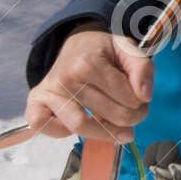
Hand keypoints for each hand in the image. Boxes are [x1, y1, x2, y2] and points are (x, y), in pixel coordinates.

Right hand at [22, 24, 153, 143]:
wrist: (75, 46)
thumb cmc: (102, 52)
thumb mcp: (127, 49)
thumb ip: (142, 68)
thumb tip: (144, 96)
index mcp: (88, 62)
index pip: (126, 97)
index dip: (141, 103)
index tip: (141, 100)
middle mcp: (66, 78)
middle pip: (108, 115)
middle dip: (130, 120)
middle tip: (135, 116)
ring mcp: (49, 92)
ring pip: (80, 126)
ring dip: (105, 133)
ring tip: (119, 132)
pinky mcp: (36, 103)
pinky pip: (45, 127)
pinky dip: (61, 132)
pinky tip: (80, 125)